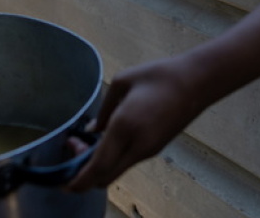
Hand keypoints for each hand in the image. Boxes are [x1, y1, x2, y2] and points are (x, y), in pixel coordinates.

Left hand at [67, 56, 207, 190]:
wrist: (196, 82)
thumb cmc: (159, 75)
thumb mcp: (123, 82)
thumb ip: (104, 109)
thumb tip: (92, 131)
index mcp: (125, 127)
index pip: (97, 166)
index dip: (78, 180)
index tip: (64, 184)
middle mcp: (137, 145)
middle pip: (104, 177)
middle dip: (83, 174)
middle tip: (74, 148)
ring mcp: (148, 150)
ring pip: (116, 170)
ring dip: (98, 164)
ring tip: (87, 139)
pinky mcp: (156, 148)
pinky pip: (127, 160)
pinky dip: (111, 158)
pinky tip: (107, 138)